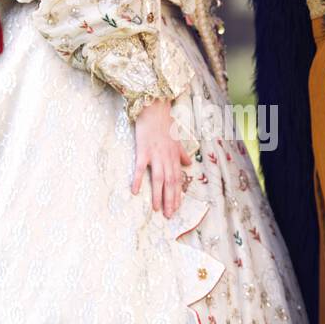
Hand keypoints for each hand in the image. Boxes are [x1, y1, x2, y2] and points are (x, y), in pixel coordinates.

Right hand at [131, 98, 191, 217]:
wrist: (154, 108)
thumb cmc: (164, 123)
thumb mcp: (177, 139)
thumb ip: (182, 153)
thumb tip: (189, 164)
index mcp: (174, 156)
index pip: (177, 179)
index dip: (177, 194)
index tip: (176, 208)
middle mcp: (166, 158)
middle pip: (170, 183)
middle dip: (170, 200)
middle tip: (169, 215)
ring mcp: (155, 155)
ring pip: (159, 179)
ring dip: (158, 195)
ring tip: (157, 209)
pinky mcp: (143, 151)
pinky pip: (140, 168)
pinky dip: (138, 180)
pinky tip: (135, 191)